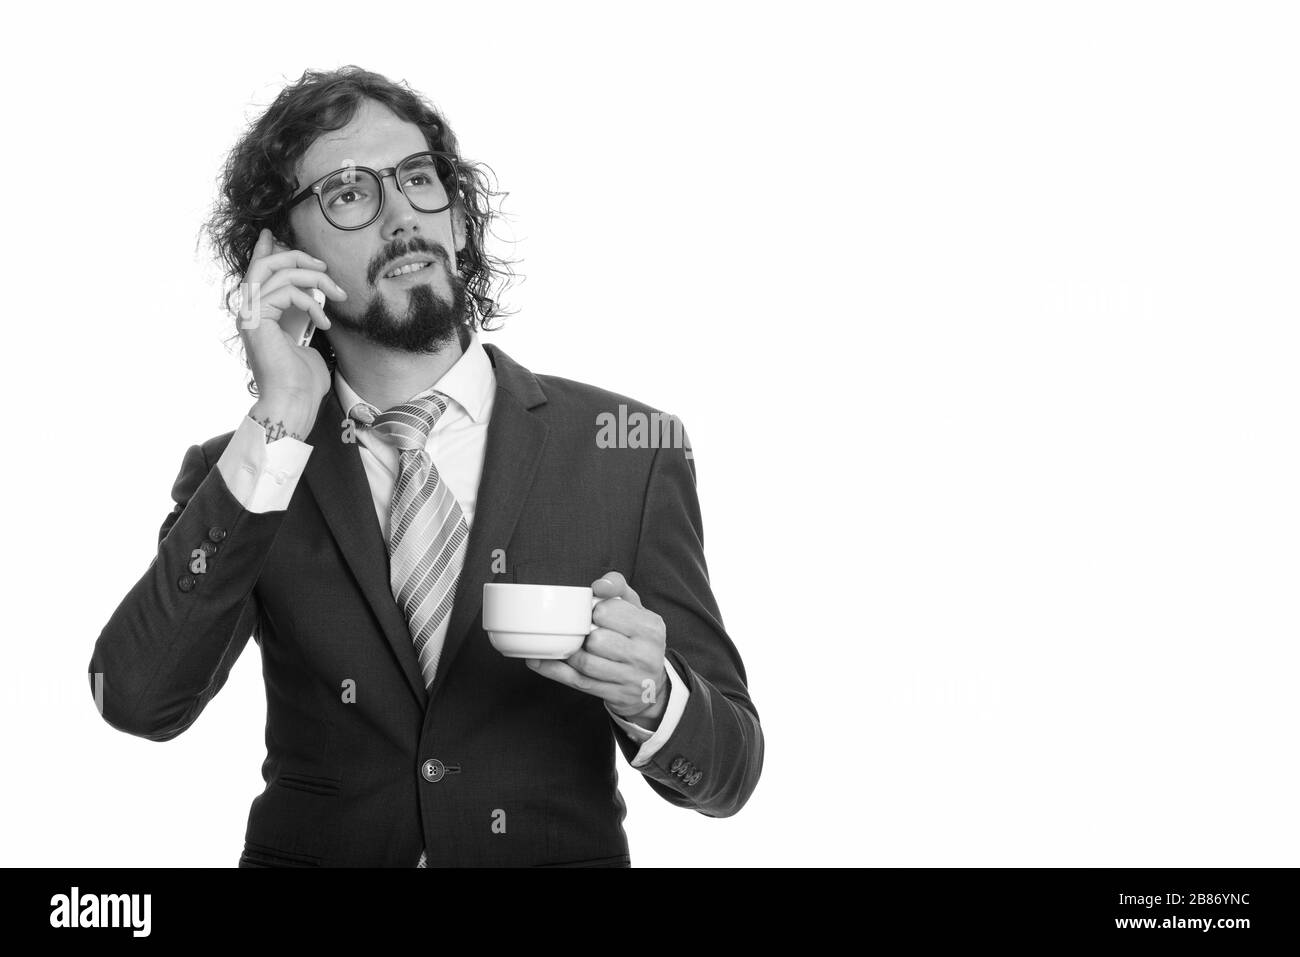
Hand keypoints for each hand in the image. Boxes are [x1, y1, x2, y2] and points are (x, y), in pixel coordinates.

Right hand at [237, 228, 347, 411]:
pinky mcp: (256, 320)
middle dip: (297, 258)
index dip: (266, 251)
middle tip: (323, 265)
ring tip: (336, 295)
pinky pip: (284, 291)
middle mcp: (248, 312)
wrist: (294, 402)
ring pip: (277, 273)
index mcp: (258, 315)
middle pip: (265, 265)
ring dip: (313, 278)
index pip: (258, 273)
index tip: (275, 236)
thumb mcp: (307, 338)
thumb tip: (313, 300)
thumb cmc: (303, 380)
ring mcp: (249, 315)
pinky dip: (310, 300)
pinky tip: (324, 319)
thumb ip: (303, 315)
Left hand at [526, 571, 668, 723]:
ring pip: (586, 663)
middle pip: (597, 639)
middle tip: (584, 632)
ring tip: (570, 645)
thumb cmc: (638, 640)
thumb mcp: (637, 610)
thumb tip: (599, 585)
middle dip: (584, 633)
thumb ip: (618, 588)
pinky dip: (554, 670)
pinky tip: (539, 660)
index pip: (609, 611)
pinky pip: (578, 681)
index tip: (595, 614)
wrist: (653, 686)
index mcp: (651, 627)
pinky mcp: (616, 695)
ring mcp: (631, 678)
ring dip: (571, 653)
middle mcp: (645, 654)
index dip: (596, 610)